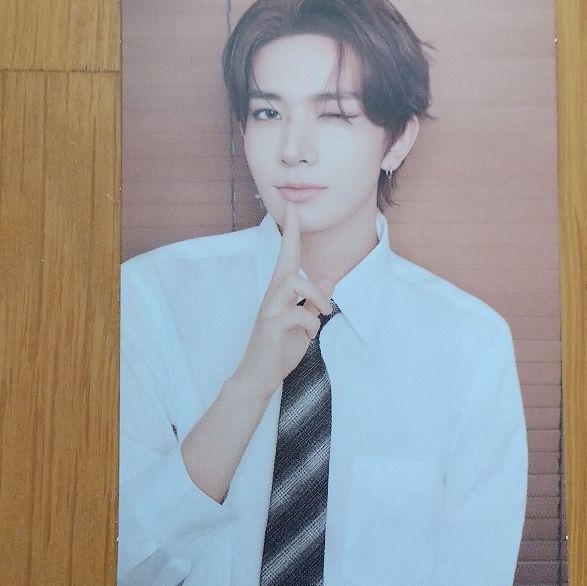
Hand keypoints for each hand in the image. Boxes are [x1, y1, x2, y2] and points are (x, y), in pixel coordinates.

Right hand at [229, 201, 333, 401]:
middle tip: (298, 218)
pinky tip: (308, 334)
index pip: (286, 257)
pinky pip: (297, 313)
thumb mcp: (303, 323)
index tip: (292, 208)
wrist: (258, 377)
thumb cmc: (279, 349)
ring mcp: (269, 310)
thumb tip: (328, 278)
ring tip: (322, 313)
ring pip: (293, 282)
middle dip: (293, 240)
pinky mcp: (270, 326)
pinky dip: (310, 324)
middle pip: (287, 263)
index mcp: (280, 294)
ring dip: (316, 296)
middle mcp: (272, 297)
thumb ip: (313, 301)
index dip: (291, 233)